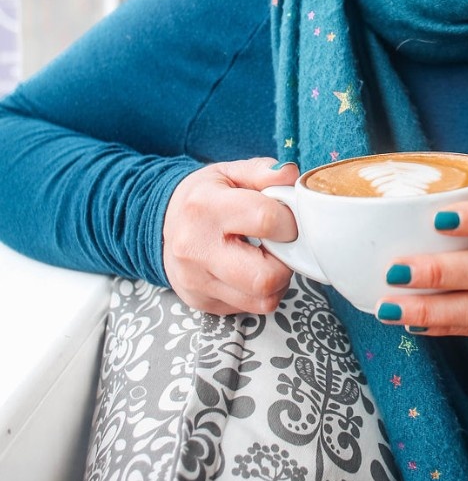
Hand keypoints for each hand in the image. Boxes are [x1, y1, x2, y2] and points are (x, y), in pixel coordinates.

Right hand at [163, 158, 299, 314]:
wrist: (163, 222)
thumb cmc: (204, 196)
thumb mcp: (230, 172)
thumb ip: (263, 172)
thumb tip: (291, 176)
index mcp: (206, 207)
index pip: (266, 219)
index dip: (290, 220)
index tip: (288, 217)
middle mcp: (196, 249)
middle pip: (264, 276)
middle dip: (287, 260)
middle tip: (282, 244)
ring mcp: (197, 281)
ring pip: (262, 299)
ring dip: (278, 280)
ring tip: (269, 257)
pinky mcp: (203, 303)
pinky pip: (251, 308)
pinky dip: (263, 292)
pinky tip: (254, 270)